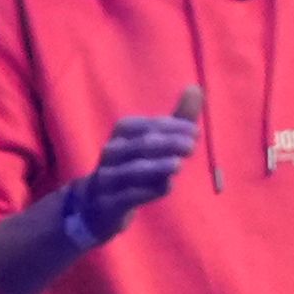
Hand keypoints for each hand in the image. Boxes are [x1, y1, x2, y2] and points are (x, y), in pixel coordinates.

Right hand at [69, 88, 204, 243]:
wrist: (97, 205)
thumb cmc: (131, 167)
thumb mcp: (152, 142)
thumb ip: (176, 120)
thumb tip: (197, 88)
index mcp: (123, 132)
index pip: (147, 126)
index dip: (171, 127)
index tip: (194, 131)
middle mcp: (112, 152)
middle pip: (141, 145)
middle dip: (167, 144)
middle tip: (191, 146)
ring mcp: (108, 178)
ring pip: (133, 170)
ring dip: (157, 167)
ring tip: (178, 165)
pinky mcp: (109, 202)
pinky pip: (128, 195)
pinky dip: (147, 191)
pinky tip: (166, 187)